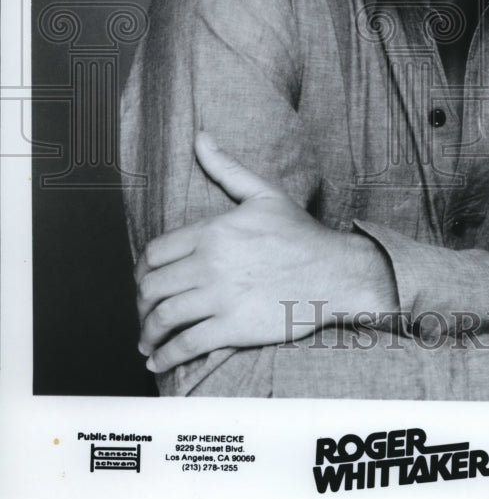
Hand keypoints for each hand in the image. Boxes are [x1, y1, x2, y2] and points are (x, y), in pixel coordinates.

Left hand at [135, 132, 394, 372]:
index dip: (142, 272)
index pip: (155, 253)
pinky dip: (165, 356)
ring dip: (148, 334)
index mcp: (213, 230)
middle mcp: (210, 263)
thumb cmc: (301, 235)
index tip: (146, 283)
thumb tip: (201, 137)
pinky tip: (160, 361)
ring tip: (149, 342)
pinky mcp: (233, 326)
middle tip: (146, 313)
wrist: (336, 272)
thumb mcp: (264, 194)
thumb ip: (226, 168)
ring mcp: (220, 296)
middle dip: (142, 304)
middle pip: (152, 287)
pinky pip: (185, 345)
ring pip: (163, 317)